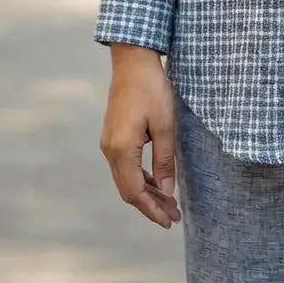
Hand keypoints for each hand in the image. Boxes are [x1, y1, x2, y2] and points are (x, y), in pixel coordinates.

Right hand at [99, 44, 181, 229]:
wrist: (133, 61)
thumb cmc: (152, 89)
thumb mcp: (165, 125)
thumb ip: (164, 160)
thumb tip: (167, 191)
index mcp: (121, 150)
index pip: (135, 192)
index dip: (152, 210)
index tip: (169, 221)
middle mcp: (110, 150)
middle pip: (128, 189)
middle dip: (151, 205)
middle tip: (174, 215)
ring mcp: (109, 142)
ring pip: (126, 178)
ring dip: (147, 192)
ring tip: (169, 202)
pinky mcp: (114, 135)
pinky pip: (125, 165)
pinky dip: (141, 177)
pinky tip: (157, 180)